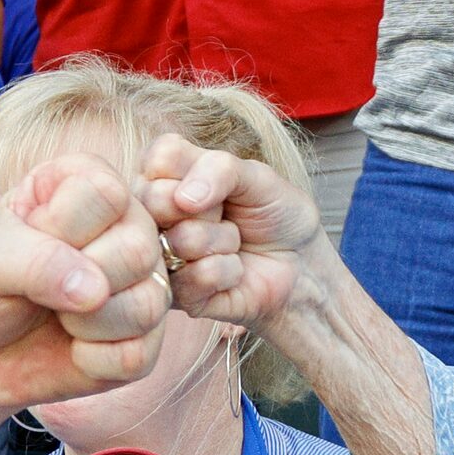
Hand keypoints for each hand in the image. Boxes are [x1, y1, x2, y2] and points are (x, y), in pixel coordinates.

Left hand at [0, 152, 169, 410]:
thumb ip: (33, 260)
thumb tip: (95, 291)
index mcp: (86, 184)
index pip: (107, 194)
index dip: (62, 227)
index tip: (27, 238)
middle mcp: (126, 228)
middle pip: (137, 250)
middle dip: (77, 281)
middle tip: (39, 288)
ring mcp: (141, 284)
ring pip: (147, 305)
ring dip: (86, 325)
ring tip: (56, 318)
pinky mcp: (143, 341)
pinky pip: (137, 355)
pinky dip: (93, 361)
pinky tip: (71, 348)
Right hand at [141, 134, 323, 334]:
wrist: (301, 262)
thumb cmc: (273, 212)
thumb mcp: (256, 176)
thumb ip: (220, 169)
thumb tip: (183, 199)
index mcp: (163, 177)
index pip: (159, 157)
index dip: (198, 171)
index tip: (222, 184)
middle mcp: (152, 217)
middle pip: (157, 199)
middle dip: (210, 207)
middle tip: (225, 215)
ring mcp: (160, 257)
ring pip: (182, 239)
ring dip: (225, 241)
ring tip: (232, 244)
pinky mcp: (175, 297)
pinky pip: (196, 277)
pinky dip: (229, 271)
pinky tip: (233, 271)